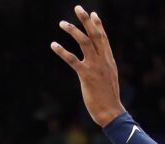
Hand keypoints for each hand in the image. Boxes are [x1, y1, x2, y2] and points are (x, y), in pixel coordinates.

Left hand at [51, 6, 125, 126]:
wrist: (111, 112)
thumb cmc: (108, 97)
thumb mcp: (109, 78)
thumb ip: (105, 66)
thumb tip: (101, 62)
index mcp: (109, 60)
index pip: (103, 38)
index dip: (98, 25)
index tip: (93, 14)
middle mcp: (103, 60)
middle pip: (95, 35)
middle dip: (86, 20)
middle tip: (77, 8)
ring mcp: (95, 67)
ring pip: (85, 43)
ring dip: (73, 31)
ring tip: (62, 23)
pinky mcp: (86, 76)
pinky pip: (73, 60)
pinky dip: (62, 51)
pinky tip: (53, 45)